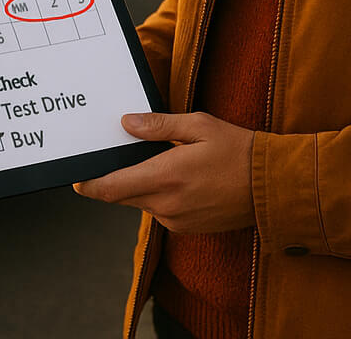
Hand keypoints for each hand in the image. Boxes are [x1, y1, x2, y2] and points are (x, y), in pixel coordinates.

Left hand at [73, 112, 256, 233]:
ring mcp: (177, 220)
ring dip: (141, 185)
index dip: (88, 185)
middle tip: (114, 157)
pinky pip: (161, 210)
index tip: (75, 179)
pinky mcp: (187, 227)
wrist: (274, 187)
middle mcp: (166, 204)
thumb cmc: (239, 151)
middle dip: (114, 179)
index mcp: (165, 177)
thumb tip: (127, 123)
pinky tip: (178, 177)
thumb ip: (159, 126)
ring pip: (142, 202)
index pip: (111, 188)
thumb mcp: (199, 126)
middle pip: (122, 195)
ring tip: (159, 161)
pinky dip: (160, 194)